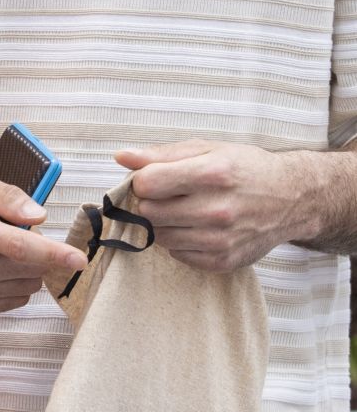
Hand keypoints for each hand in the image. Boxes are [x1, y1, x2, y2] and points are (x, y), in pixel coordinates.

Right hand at [0, 171, 86, 314]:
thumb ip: (9, 197)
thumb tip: (39, 218)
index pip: (22, 248)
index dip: (55, 254)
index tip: (80, 259)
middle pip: (29, 269)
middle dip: (38, 252)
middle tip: (13, 232)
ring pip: (26, 286)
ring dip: (27, 269)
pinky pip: (13, 300)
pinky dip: (15, 283)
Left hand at [118, 140, 297, 271]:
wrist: (291, 199)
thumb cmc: (245, 168)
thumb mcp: (207, 149)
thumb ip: (161, 154)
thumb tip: (121, 157)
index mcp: (212, 174)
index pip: (147, 183)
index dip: (143, 180)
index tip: (153, 178)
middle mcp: (217, 209)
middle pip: (149, 212)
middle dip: (150, 202)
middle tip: (167, 195)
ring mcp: (220, 240)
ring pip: (160, 236)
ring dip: (163, 223)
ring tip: (183, 210)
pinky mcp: (223, 262)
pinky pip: (178, 255)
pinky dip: (180, 241)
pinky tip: (196, 227)